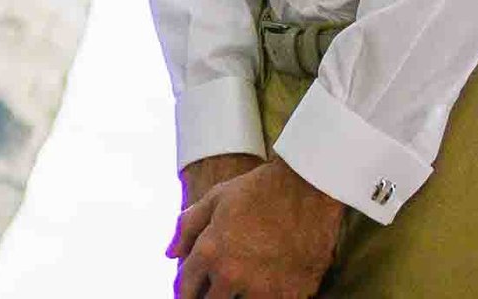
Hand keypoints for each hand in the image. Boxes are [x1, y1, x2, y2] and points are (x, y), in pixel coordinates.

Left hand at [168, 155, 342, 298]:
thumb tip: (170, 253)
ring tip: (240, 286)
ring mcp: (264, 290)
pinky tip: (266, 286)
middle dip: (208, 297)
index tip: (189, 292)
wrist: (307, 189)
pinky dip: (265, 298)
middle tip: (214, 289)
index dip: (183, 292)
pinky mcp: (292, 296)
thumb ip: (187, 228)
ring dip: (236, 298)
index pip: (184, 288)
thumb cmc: (258, 190)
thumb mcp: (214, 199)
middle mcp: (233, 276)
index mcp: (211, 252)